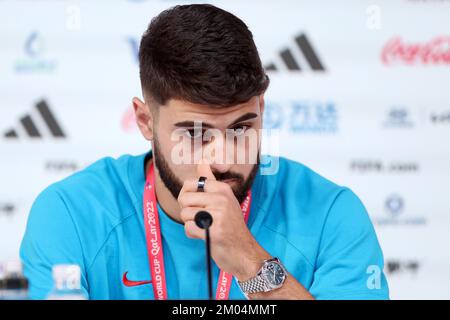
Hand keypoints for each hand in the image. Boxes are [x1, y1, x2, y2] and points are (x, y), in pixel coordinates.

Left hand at [177, 159, 270, 279]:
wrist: (244, 251)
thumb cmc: (231, 226)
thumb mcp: (225, 199)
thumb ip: (211, 181)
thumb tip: (202, 161)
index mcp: (222, 189)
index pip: (191, 182)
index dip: (188, 194)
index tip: (198, 203)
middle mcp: (221, 199)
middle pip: (184, 198)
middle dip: (187, 210)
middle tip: (200, 217)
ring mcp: (218, 214)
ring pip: (185, 213)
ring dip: (190, 223)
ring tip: (205, 227)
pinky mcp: (214, 231)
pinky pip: (188, 228)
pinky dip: (193, 234)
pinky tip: (205, 236)